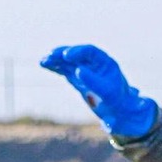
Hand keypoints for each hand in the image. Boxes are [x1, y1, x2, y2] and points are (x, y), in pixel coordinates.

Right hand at [40, 44, 157, 137]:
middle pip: (76, 54)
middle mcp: (93, 63)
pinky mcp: (77, 77)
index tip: (67, 56)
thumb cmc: (116, 100)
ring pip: (68, 61)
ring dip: (56, 59)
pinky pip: (64, 69)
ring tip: (43, 61)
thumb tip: (78, 70)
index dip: (78, 51)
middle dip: (63, 54)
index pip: (90, 51)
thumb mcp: (106, 92)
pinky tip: (44, 64)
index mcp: (105, 62)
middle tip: (51, 55)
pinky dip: (55, 67)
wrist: (118, 110)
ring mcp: (84, 69)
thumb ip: (93, 81)